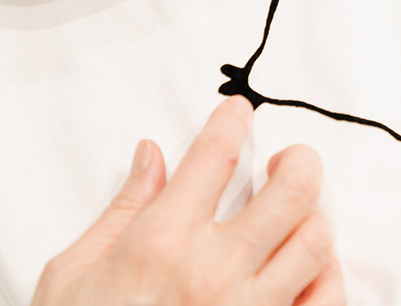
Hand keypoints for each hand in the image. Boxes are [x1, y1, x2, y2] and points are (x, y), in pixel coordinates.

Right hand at [31, 96, 342, 304]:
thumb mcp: (73, 274)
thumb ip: (121, 210)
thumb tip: (152, 157)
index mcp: (161, 243)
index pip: (216, 155)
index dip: (233, 120)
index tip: (238, 114)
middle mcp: (213, 273)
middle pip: (293, 189)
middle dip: (298, 161)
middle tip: (284, 162)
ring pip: (317, 240)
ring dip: (312, 217)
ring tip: (294, 217)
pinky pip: (325, 300)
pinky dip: (327, 276)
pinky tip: (308, 269)